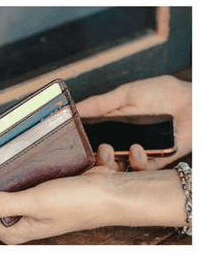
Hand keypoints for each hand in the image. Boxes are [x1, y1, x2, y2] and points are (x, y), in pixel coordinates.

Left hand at [0, 166, 185, 243]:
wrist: (112, 193)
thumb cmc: (78, 204)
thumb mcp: (34, 203)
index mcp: (15, 230)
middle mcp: (20, 219)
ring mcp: (29, 204)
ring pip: (0, 186)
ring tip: (0, 160)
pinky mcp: (38, 189)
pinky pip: (18, 177)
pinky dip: (15, 168)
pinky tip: (17, 161)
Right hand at [76, 76, 191, 169]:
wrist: (192, 101)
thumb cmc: (162, 93)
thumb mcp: (125, 94)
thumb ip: (99, 103)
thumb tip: (73, 108)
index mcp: (112, 124)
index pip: (91, 138)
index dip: (82, 143)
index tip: (73, 143)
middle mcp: (123, 141)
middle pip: (103, 156)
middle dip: (98, 156)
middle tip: (100, 148)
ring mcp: (139, 151)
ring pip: (121, 166)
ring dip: (115, 161)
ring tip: (117, 148)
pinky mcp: (157, 160)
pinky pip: (143, 169)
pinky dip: (138, 163)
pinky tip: (137, 150)